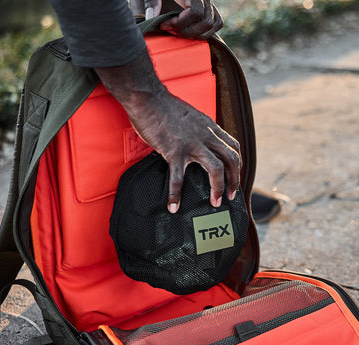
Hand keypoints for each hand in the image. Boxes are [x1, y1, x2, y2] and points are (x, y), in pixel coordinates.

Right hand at [128, 87, 240, 213]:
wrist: (148, 97)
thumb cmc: (164, 107)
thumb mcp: (190, 116)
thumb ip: (197, 129)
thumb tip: (196, 141)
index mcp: (210, 127)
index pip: (233, 146)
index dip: (237, 164)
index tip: (234, 177)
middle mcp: (206, 135)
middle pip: (231, 159)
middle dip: (234, 180)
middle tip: (230, 196)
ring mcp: (191, 143)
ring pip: (215, 168)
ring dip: (218, 188)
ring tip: (215, 203)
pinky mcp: (174, 150)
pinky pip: (178, 177)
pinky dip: (176, 194)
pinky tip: (174, 205)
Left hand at [144, 0, 222, 39]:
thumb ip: (151, 2)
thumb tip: (151, 17)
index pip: (195, 12)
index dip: (179, 23)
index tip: (164, 25)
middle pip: (206, 21)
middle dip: (187, 31)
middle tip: (171, 31)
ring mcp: (209, 2)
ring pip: (213, 24)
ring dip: (196, 34)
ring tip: (180, 32)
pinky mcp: (210, 8)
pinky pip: (217, 23)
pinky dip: (205, 32)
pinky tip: (189, 32)